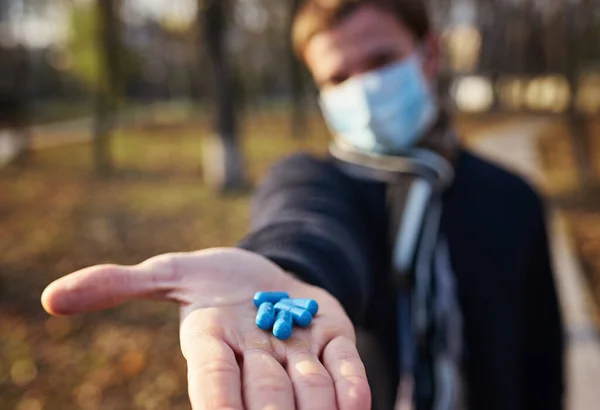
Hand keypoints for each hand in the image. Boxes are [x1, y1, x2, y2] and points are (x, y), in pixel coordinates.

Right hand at [41, 248, 370, 409]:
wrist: (269, 273)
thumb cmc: (213, 279)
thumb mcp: (170, 272)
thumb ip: (120, 284)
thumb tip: (54, 299)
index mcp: (213, 342)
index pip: (211, 380)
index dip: (216, 402)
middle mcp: (256, 357)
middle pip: (265, 394)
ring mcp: (298, 351)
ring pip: (308, 387)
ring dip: (316, 405)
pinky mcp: (334, 338)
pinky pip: (345, 367)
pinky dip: (351, 387)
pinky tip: (357, 405)